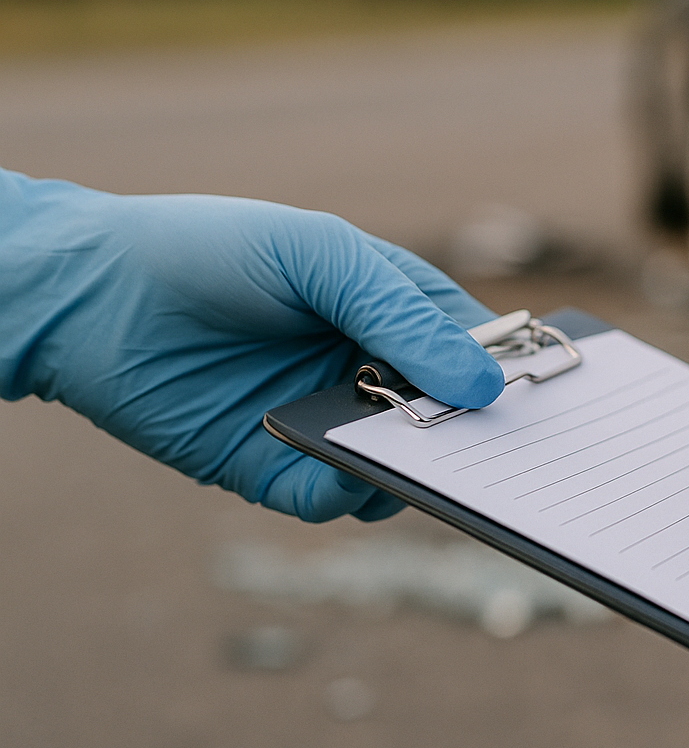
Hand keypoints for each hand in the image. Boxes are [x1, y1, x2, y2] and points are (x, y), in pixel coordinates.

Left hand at [0, 170, 503, 520]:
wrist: (90, 292)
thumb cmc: (213, 249)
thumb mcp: (320, 257)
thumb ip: (400, 317)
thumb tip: (482, 387)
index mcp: (394, 309)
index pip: (477, 350)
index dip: (509, 377)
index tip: (539, 403)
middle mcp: (370, 368)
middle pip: (448, 418)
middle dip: (471, 436)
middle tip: (490, 451)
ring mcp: (326, 420)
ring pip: (399, 467)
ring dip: (411, 470)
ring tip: (406, 457)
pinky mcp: (273, 467)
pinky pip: (329, 498)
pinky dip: (343, 495)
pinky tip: (337, 474)